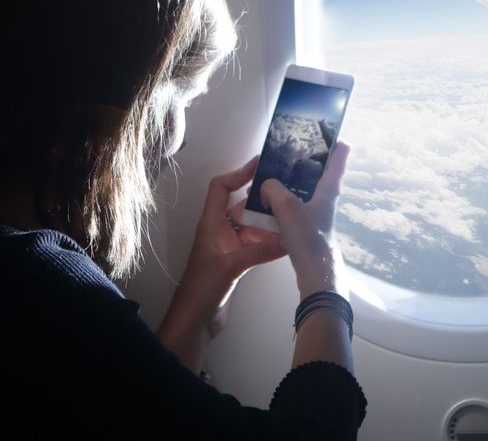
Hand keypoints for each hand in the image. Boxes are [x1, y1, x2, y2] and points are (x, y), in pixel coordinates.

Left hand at [157, 156, 286, 372]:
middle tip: (288, 193)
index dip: (238, 173)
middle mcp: (220, 231)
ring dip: (269, 224)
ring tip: (293, 218)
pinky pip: (256, 245)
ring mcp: (229, 247)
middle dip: (263, 200)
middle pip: (242, 206)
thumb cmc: (202, 289)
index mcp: (211, 224)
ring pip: (252, 227)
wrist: (194, 322)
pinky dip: (270, 243)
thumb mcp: (231, 267)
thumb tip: (288, 238)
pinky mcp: (236, 263)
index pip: (221, 188)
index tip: (261, 165)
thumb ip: (258, 251)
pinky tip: (288, 243)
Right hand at [261, 142, 348, 296]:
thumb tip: (266, 187)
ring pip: (303, 192)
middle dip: (307, 162)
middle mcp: (325, 200)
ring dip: (289, 184)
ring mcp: (316, 215)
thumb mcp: (286, 206)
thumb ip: (273, 188)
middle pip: (319, 175)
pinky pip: (294, 208)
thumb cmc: (307, 235)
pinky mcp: (307, 229)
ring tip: (269, 177)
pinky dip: (282, 203)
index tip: (333, 133)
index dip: (337, 145)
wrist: (315, 272)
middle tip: (290, 151)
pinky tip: (266, 204)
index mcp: (328, 190)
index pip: (338, 161)